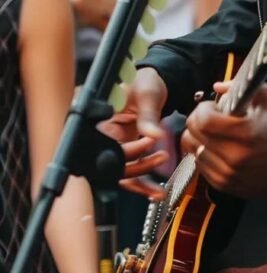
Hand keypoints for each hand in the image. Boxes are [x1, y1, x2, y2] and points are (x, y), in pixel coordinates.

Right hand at [97, 67, 168, 197]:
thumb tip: (154, 135)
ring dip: (141, 182)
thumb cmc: (145, 81)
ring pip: (122, 173)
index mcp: (99, 120)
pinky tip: (156, 191)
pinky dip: (144, 182)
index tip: (148, 142)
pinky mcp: (127, 151)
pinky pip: (132, 171)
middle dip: (136, 170)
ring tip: (160, 189)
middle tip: (161, 159)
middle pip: (112, 164)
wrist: (154, 81)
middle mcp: (103, 136)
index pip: (104, 145)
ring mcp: (114, 146)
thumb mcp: (147, 94)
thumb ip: (148, 116)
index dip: (125, 151)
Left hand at [182, 82, 266, 199]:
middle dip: (197, 120)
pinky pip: (198, 164)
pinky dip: (204, 152)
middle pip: (192, 134)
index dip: (203, 109)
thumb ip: (245, 87)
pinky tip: (219, 147)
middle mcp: (234, 156)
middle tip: (211, 117)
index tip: (213, 106)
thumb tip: (218, 86)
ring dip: (199, 137)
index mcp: (247, 133)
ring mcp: (226, 173)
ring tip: (215, 133)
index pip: (203, 120)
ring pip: (192, 149)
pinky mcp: (222, 184)